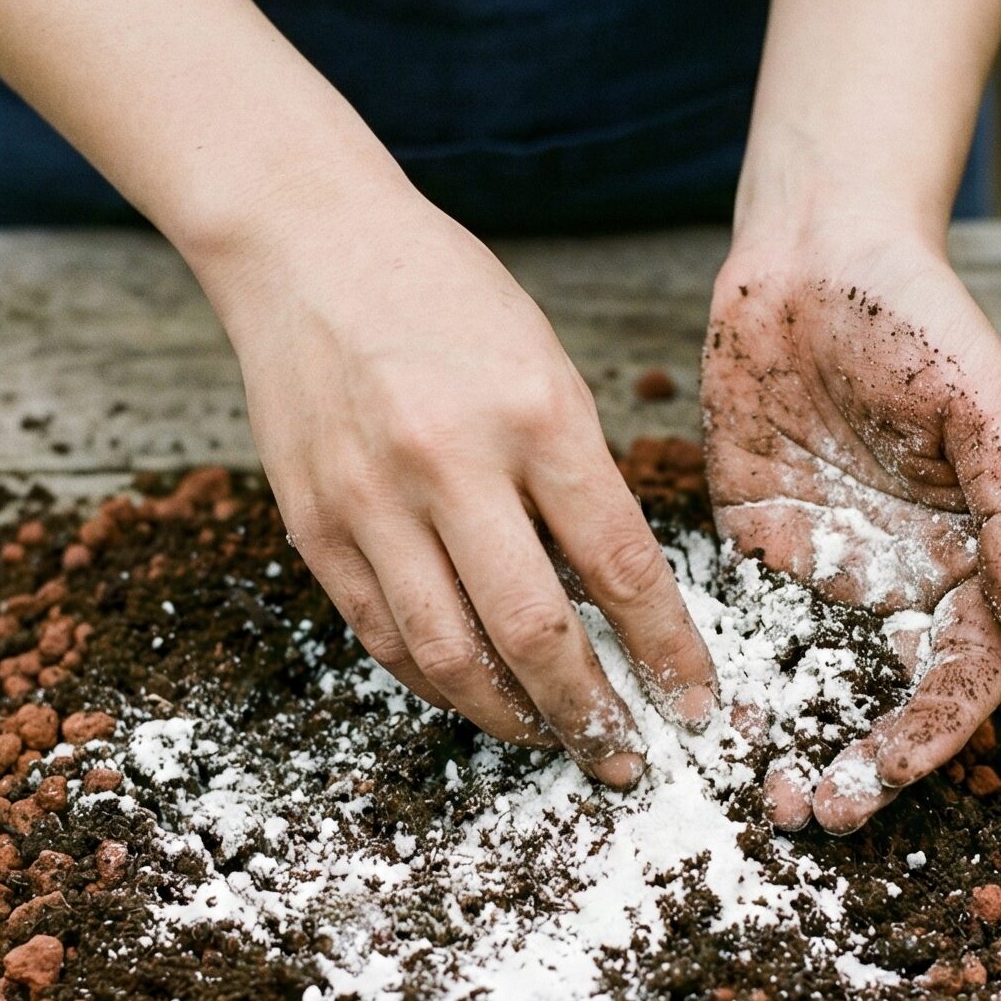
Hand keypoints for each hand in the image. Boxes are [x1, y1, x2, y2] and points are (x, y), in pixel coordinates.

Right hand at [196, 166, 717, 782]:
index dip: (666, 652)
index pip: (619, 566)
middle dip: (591, 714)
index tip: (693, 704)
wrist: (308, 244)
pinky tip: (474, 689)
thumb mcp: (545, 364)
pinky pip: (383, 635)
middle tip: (625, 757)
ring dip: (510, 716)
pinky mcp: (314, 524)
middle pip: (534, 632)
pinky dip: (435, 679)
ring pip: (450, 657)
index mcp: (535, 413)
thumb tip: (619, 598)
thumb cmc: (445, 296)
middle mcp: (450, 463)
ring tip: (550, 736)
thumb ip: (579, 476)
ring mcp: (372, 500)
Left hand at [701, 224, 1000, 831]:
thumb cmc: (919, 313)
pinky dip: (727, 679)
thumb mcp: (987, 403)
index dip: (931, 738)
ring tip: (756, 792)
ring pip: (810, 678)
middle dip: (853, 764)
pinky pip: (740, 624)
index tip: (884, 780)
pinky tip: (701, 719)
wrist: (812, 248)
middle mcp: (897, 575)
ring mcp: (823, 563)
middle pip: (881, 697)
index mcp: (968, 555)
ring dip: (789, 739)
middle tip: (806, 814)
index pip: (960, 675)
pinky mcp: (752, 539)